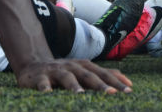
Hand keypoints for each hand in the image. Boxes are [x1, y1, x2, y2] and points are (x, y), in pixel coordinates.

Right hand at [14, 58, 131, 93]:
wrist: (33, 66)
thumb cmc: (64, 73)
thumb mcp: (83, 71)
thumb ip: (103, 76)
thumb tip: (128, 81)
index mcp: (83, 66)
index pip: (103, 74)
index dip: (116, 82)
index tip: (129, 91)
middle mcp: (71, 67)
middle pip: (88, 75)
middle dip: (100, 85)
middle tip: (112, 93)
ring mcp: (55, 71)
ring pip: (66, 77)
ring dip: (74, 85)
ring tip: (81, 95)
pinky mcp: (39, 78)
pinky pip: (42, 84)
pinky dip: (45, 88)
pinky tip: (48, 94)